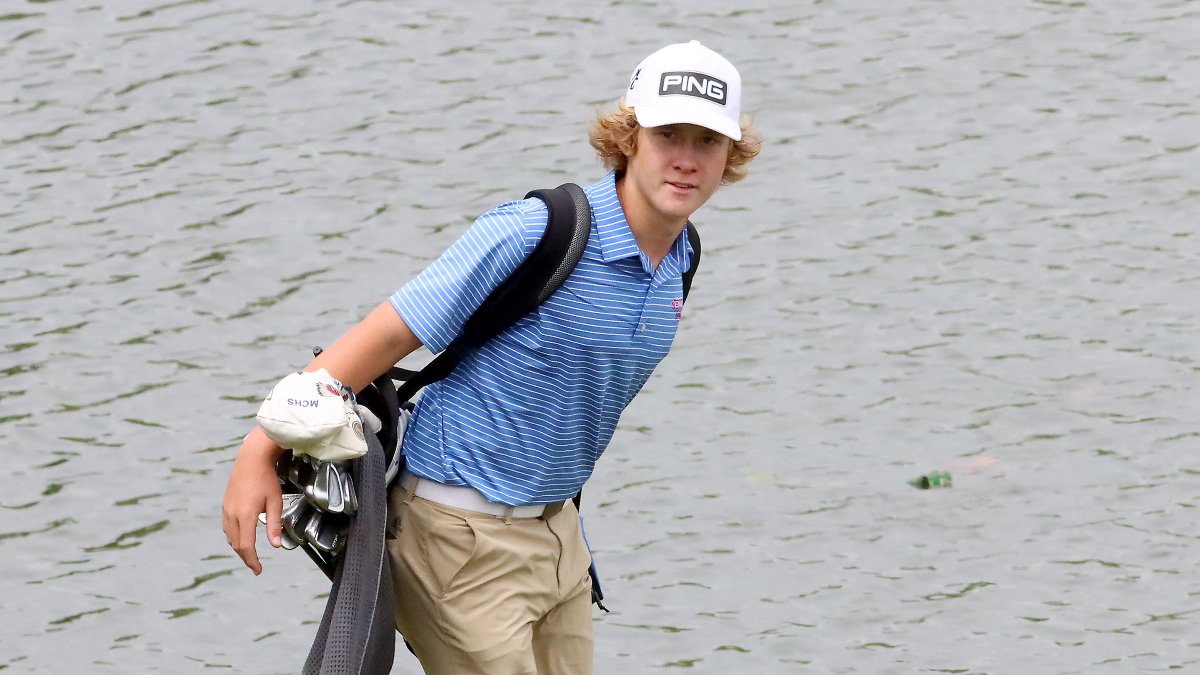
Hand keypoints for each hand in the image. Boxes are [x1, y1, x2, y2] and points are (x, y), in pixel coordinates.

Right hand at [222, 428, 284, 574]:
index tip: (258, 570)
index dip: (252, 561)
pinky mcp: (225, 504)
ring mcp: (226, 509)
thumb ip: (275, 525)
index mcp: (245, 516)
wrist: (251, 458)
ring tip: (249, 553)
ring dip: (239, 547)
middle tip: (255, 565)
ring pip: (230, 536)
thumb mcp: (275, 502)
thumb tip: (276, 545)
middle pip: (236, 544)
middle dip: (246, 556)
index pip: (247, 546)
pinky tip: (241, 536)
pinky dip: (233, 536)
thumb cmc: (266, 479)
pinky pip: (227, 526)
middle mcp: (232, 514)